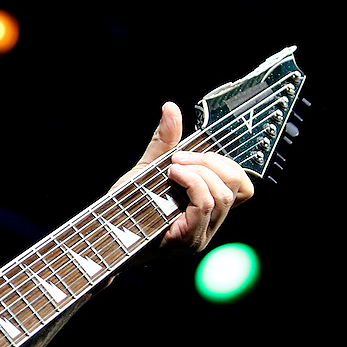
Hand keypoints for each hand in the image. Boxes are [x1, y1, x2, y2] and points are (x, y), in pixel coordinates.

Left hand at [119, 102, 254, 253]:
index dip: (225, 163)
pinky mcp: (189, 238)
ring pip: (223, 194)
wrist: (104, 230)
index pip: (243, 186)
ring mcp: (202, 233)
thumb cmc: (124, 205)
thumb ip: (164, 142)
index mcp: (208, 207)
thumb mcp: (147, 168)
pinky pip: (206, 203)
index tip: (190, 153)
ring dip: (199, 171)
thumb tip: (170, 108)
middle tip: (179, 158)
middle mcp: (210, 223)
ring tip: (172, 168)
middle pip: (238, 185)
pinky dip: (192, 181)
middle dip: (211, 161)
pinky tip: (172, 175)